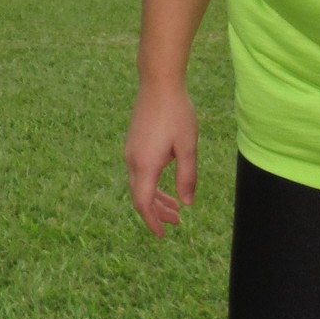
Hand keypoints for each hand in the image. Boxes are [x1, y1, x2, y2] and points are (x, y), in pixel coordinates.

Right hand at [126, 80, 197, 237]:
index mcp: (146, 164)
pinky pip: (139, 171)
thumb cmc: (176, 113)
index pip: (143, 203)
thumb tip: (187, 204)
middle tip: (177, 223)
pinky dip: (152, 184)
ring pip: (139, 184)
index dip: (152, 221)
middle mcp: (133, 160)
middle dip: (157, 212)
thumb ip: (187, 177)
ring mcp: (131, 151)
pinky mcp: (133, 143)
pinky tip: (167, 181)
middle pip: (140, 196)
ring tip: (176, 207)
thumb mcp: (188, 147)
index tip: (162, 235)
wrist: (158, 83)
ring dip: (156, 198)